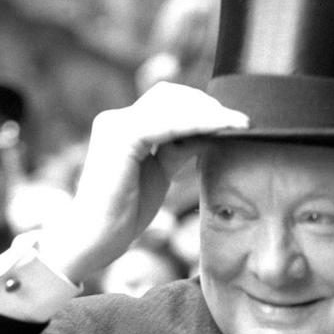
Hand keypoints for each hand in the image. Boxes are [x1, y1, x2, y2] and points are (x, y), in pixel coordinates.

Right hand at [36, 81, 246, 280]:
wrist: (94, 240)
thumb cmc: (124, 213)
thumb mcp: (161, 172)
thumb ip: (180, 149)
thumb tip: (212, 132)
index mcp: (124, 126)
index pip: (167, 100)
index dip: (200, 106)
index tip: (231, 120)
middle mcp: (116, 119)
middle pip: (170, 94)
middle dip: (207, 105)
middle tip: (239, 121)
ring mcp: (116, 125)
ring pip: (171, 103)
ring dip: (208, 111)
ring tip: (238, 124)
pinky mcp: (120, 137)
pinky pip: (167, 123)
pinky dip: (197, 123)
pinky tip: (220, 129)